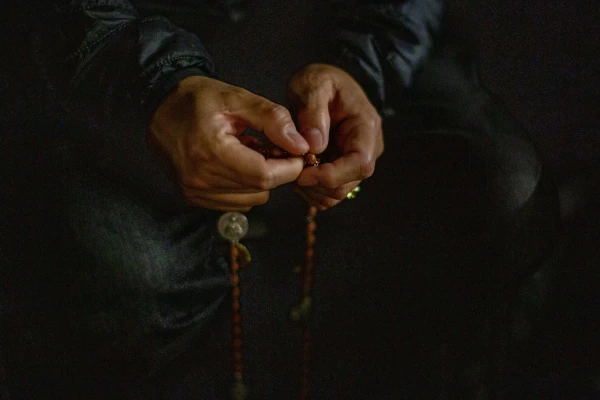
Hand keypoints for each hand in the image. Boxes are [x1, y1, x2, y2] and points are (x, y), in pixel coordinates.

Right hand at [149, 76, 308, 211]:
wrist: (160, 106)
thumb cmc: (199, 98)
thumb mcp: (237, 97)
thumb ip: (272, 120)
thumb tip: (302, 145)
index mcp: (211, 152)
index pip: (264, 175)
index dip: (289, 167)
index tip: (298, 151)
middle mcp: (200, 179)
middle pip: (260, 190)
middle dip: (277, 171)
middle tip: (273, 146)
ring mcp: (195, 191)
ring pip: (251, 200)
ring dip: (261, 180)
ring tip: (252, 153)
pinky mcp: (193, 197)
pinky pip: (235, 203)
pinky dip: (245, 187)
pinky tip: (238, 164)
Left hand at [288, 64, 383, 209]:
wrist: (324, 84)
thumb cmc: (321, 80)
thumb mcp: (313, 85)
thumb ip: (313, 112)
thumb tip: (315, 145)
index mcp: (366, 127)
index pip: (360, 164)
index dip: (332, 176)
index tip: (302, 174)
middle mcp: (368, 148)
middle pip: (347, 184)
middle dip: (317, 184)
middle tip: (290, 169)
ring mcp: (355, 161)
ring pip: (337, 193)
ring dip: (312, 190)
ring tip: (292, 169)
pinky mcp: (343, 169)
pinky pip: (330, 192)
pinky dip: (312, 191)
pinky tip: (298, 173)